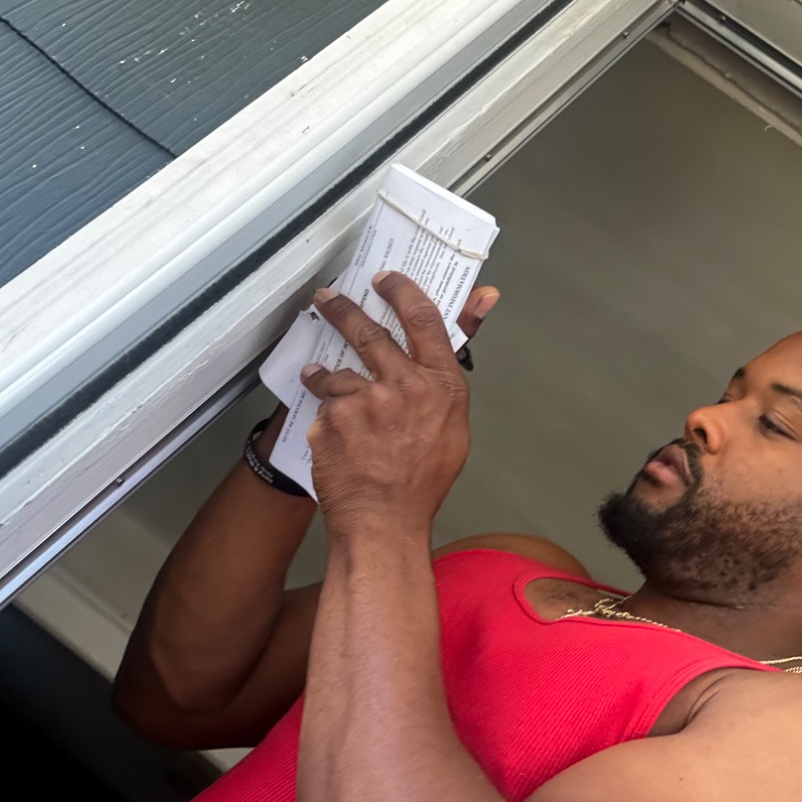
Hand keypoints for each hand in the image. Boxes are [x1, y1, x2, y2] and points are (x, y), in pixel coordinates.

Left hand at [299, 272, 493, 529]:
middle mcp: (405, 386)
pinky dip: (323, 417)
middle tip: (327, 298)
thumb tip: (482, 297)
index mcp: (442, 386)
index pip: (424, 318)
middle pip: (369, 331)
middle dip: (342, 309)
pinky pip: (323, 406)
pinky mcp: (333, 419)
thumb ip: (451, 364)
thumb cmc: (423, 480)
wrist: (385, 522)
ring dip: (325, 377)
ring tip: (319, 382)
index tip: (385, 279)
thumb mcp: (452, 423)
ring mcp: (367, 402)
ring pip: (338, 374)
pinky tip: (330, 435)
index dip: (402, 291)